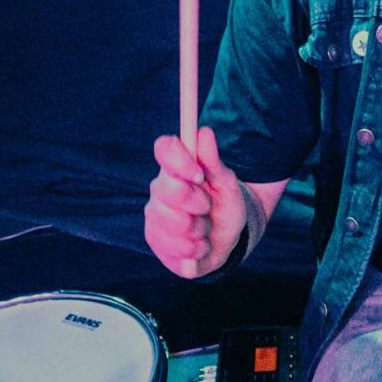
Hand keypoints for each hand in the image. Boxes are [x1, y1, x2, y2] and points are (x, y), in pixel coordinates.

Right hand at [145, 126, 248, 278]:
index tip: (199, 175)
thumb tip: (204, 132)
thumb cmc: (224, 206)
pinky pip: (175, 247)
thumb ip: (214, 162)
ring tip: (205, 229)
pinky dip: (196, 249)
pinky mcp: (155, 241)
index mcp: (175, 168)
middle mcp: (159, 189)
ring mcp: (154, 216)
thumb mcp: (226, 184)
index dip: (181, 161)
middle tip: (207, 207)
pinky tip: (199, 246)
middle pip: (170, 189)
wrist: (227, 240)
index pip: (165, 148)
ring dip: (200, 229)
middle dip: (198, 203)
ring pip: (175, 223)